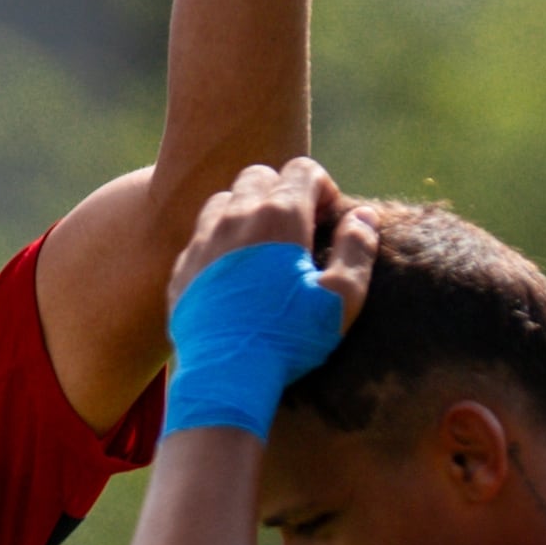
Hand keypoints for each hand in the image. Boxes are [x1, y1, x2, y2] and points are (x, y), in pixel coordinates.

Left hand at [167, 157, 375, 320]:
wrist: (226, 374)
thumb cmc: (289, 338)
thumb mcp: (342, 299)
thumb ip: (357, 249)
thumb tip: (363, 215)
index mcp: (278, 217)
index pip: (302, 170)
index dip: (322, 187)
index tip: (327, 218)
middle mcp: (235, 217)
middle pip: (259, 176)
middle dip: (282, 192)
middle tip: (297, 230)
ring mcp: (202, 241)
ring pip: (224, 200)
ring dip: (247, 211)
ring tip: (263, 247)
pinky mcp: (182, 267)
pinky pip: (200, 236)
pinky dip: (219, 241)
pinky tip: (234, 274)